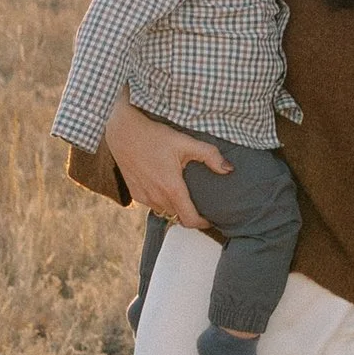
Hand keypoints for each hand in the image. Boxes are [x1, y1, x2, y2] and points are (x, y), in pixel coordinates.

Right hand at [105, 101, 231, 231]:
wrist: (124, 131)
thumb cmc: (155, 135)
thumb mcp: (185, 142)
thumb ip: (209, 155)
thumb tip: (229, 170)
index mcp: (171, 188)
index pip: (190, 220)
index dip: (203, 223)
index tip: (211, 218)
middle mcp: (157, 197)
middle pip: (179, 216)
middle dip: (191, 213)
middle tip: (202, 203)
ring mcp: (144, 197)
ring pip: (166, 211)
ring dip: (176, 207)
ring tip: (186, 194)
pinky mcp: (135, 194)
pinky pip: (153, 205)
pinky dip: (163, 201)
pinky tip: (167, 187)